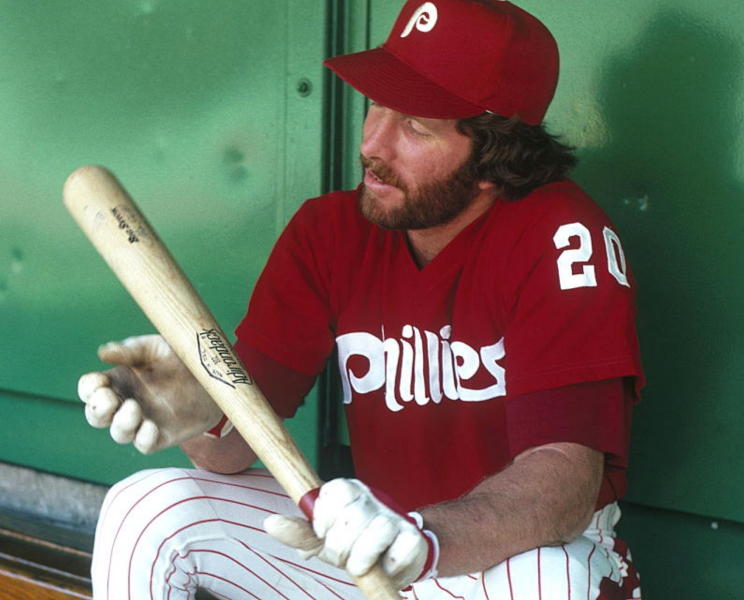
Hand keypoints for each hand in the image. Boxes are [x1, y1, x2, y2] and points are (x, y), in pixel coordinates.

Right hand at [77, 335, 227, 453]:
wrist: (216, 373)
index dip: (89, 388)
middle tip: (110, 399)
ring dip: (121, 424)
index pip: (90, 389)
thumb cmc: (181, 357)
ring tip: (134, 408)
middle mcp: (127, 402)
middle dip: (97, 410)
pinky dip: (143, 439)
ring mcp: (144, 420)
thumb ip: (130, 350)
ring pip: (120, 434)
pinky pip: (145, 445)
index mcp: (120, 380)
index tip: (99, 381)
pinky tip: (151, 427)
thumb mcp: (157, 347)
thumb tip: (103, 353)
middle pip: (97, 416)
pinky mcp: (164, 434)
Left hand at [264, 479, 438, 589]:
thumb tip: (270, 524)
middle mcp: (372, 498)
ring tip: (360, 564)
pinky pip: (396, 554)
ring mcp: (394, 516)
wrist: (393, 556)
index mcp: (349, 491)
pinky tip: (383, 565)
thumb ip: (299, 532)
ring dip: (361, 559)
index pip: (334, 491)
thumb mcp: (323, 538)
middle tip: (341, 557)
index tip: (323, 532)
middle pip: (351, 517)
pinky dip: (386, 568)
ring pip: (376, 532)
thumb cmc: (353, 543)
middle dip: (339, 548)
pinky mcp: (413, 538)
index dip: (324, 518)